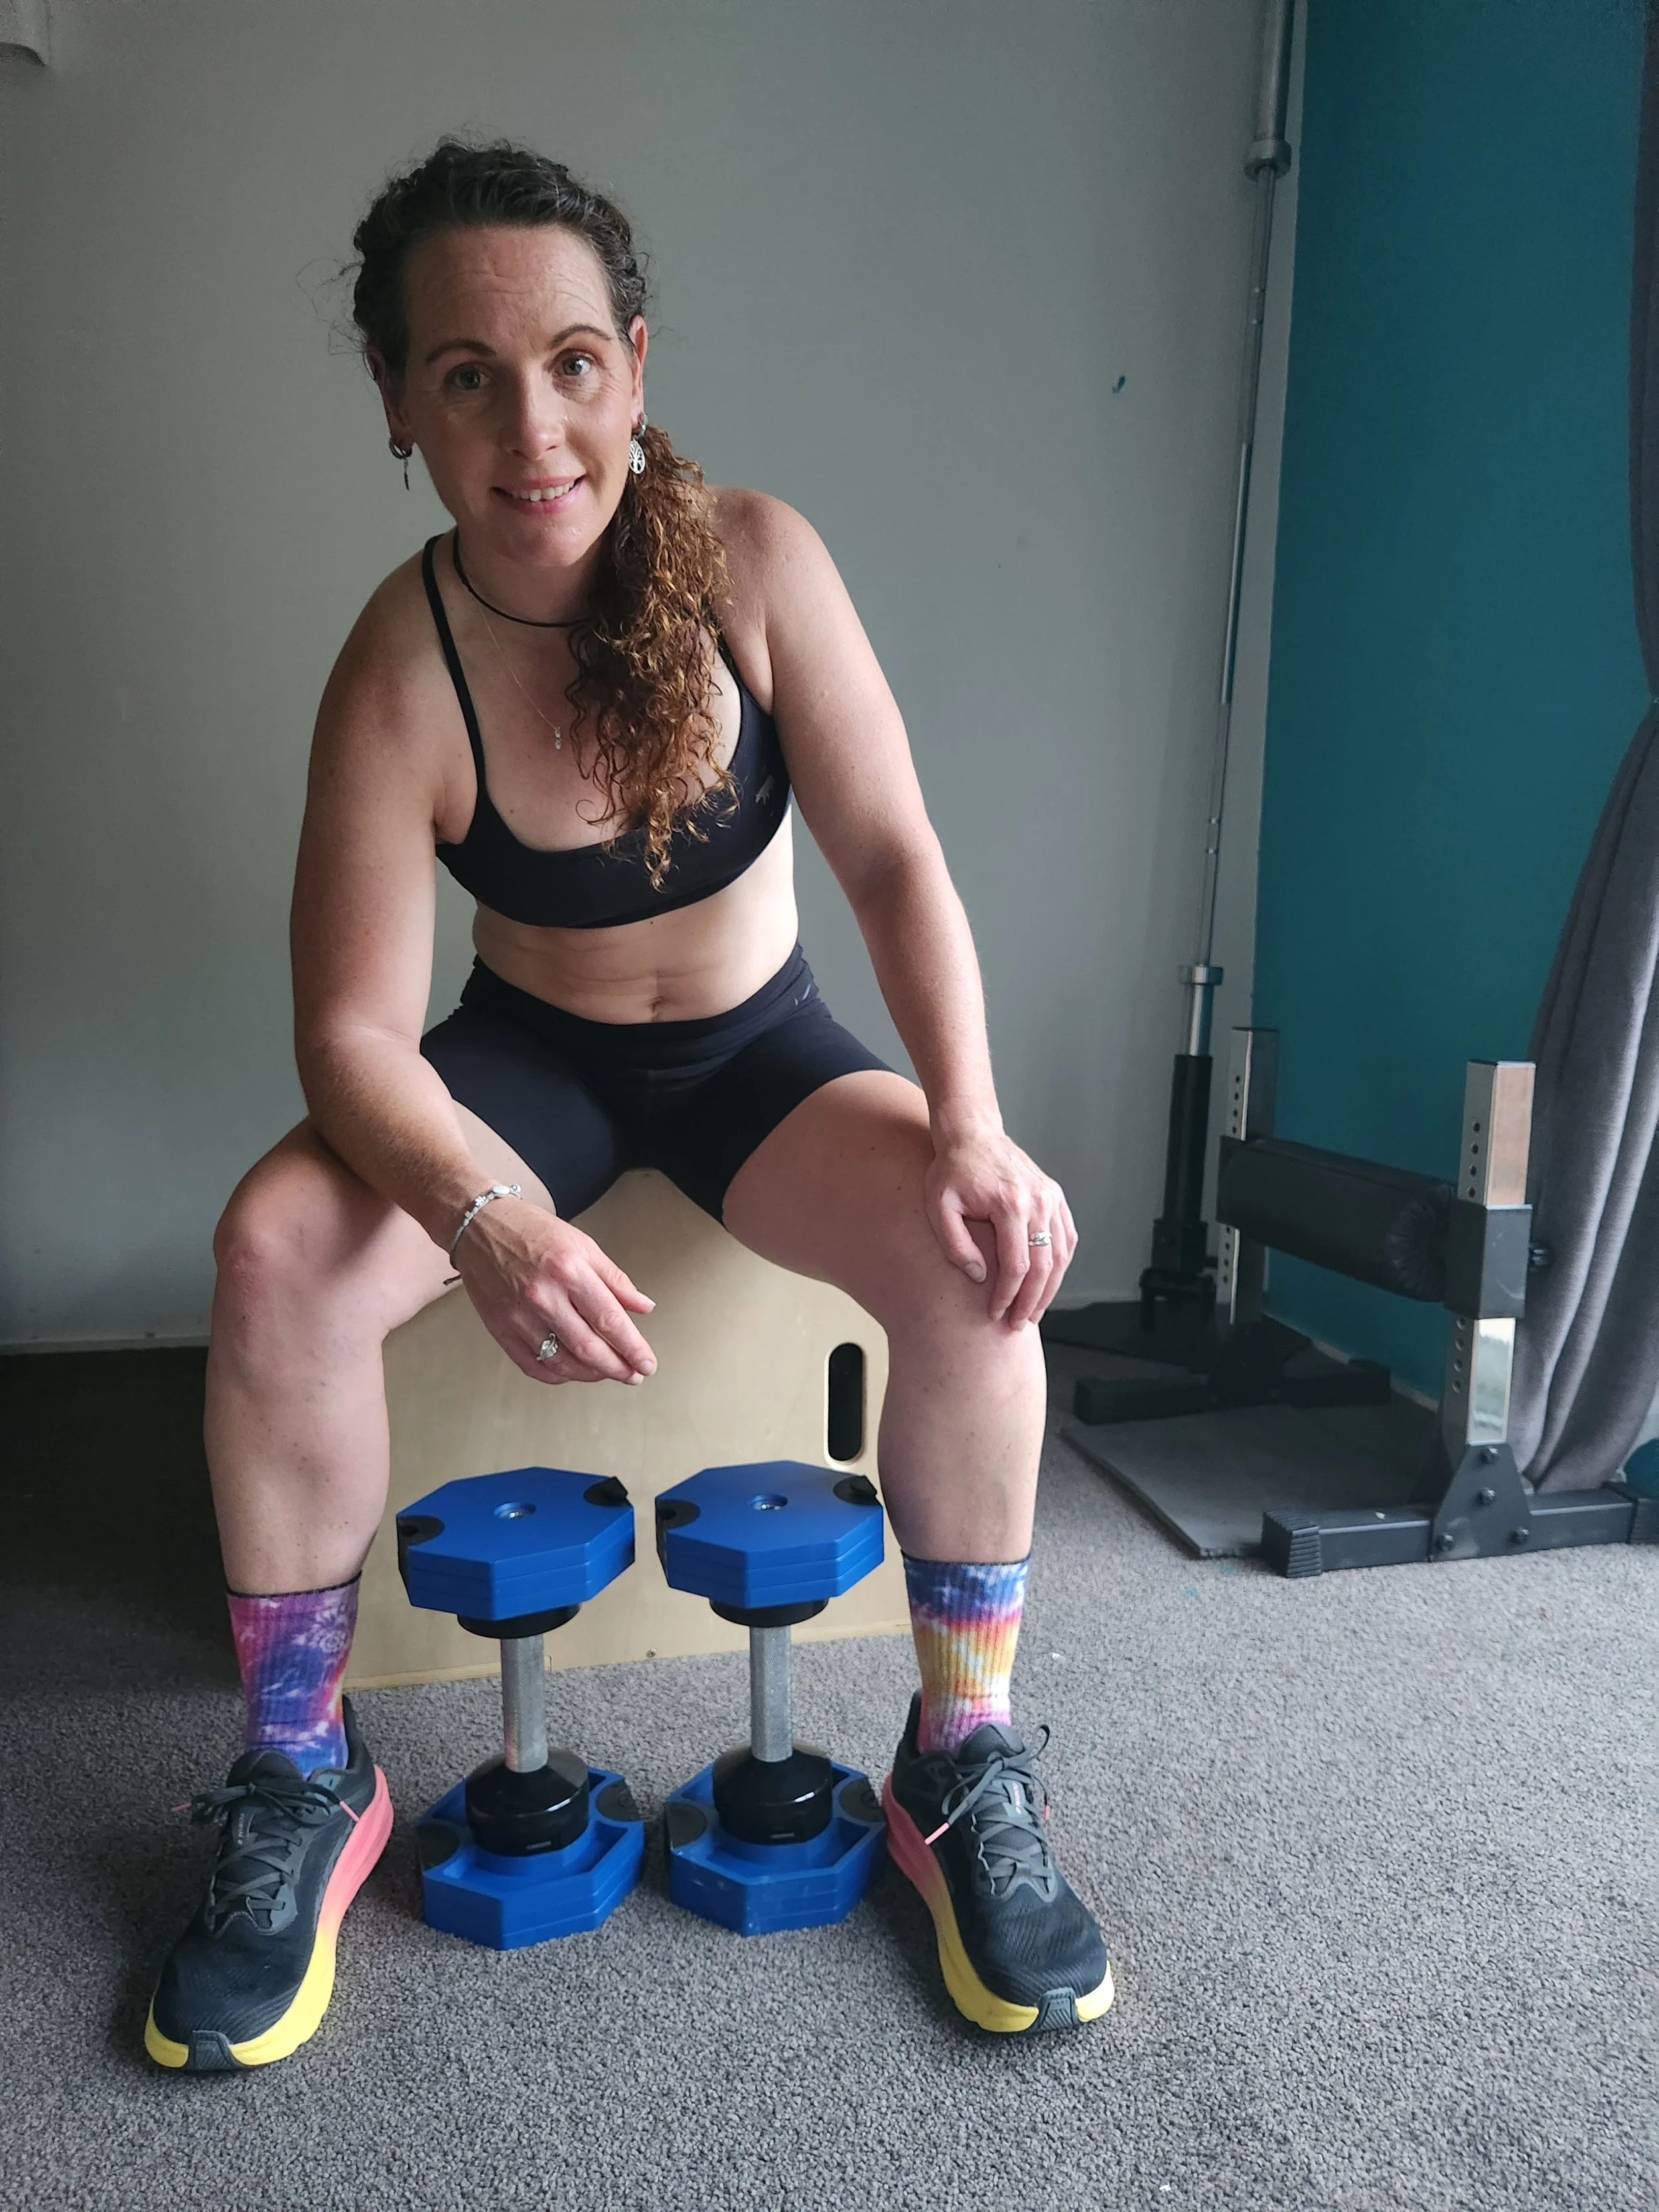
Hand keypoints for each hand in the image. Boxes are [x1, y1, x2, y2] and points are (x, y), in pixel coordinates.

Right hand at [453, 1197, 656, 1384]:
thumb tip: (643, 1306)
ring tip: (607, 1372)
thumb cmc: (531, 1230)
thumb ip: (615, 1280)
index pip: (609, 1320)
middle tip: (634, 1375)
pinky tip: (573, 1372)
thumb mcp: (583, 1245)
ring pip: (561, 1363)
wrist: (479, 1226)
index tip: (646, 1363)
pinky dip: (557, 1376)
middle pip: (587, 1348)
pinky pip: (532, 1365)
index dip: (632, 1347)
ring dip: (590, 1375)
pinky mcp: (500, 1328)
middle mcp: (542, 1295)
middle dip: (617, 1368)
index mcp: (568, 1270)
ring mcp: (518, 1315)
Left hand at [925, 1128, 1077, 1326]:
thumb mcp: (939, 1206)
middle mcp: (1038, 1201)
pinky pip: (1067, 1237)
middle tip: (1018, 1324)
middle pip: (1043, 1265)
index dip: (1007, 1296)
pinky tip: (1049, 1282)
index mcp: (1010, 1204)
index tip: (995, 1313)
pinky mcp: (1055, 1196)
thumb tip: (981, 1276)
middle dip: (1031, 1301)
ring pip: (1061, 1255)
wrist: (973, 1134)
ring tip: (1034, 1312)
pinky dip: (1061, 1263)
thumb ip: (956, 1244)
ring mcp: (1051, 1198)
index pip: (1016, 1265)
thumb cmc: (952, 1170)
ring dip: (1050, 1288)